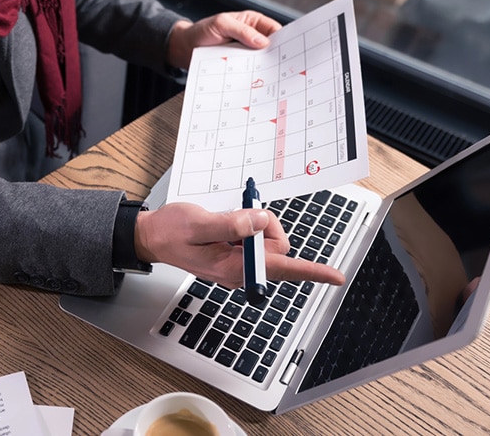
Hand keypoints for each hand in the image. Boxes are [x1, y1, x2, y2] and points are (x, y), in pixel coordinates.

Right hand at [133, 202, 344, 288]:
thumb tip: (259, 221)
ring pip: (267, 240)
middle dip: (266, 226)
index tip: (336, 276)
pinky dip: (247, 225)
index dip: (312, 272)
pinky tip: (227, 224)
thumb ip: (230, 223)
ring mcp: (239, 263)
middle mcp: (241, 270)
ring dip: (255, 224)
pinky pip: (255, 237)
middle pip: (278, 248)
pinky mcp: (236, 253)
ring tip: (228, 219)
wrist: (153, 236)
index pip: (282, 270)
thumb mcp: (198, 223)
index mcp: (234, 268)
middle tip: (240, 214)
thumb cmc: (171, 232)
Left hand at [166, 10, 281, 69]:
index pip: (275, 30)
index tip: (290, 52)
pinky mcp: (240, 67)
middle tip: (283, 69)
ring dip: (266, 70)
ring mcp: (247, 54)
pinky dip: (254, 78)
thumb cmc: (202, 31)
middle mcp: (253, 38)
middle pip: (272, 49)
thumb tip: (263, 42)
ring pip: (263, 63)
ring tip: (273, 79)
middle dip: (277, 58)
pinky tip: (257, 84)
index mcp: (253, 22)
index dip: (284, 40)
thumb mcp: (221, 24)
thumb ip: (242, 31)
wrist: (184, 48)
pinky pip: (250, 73)